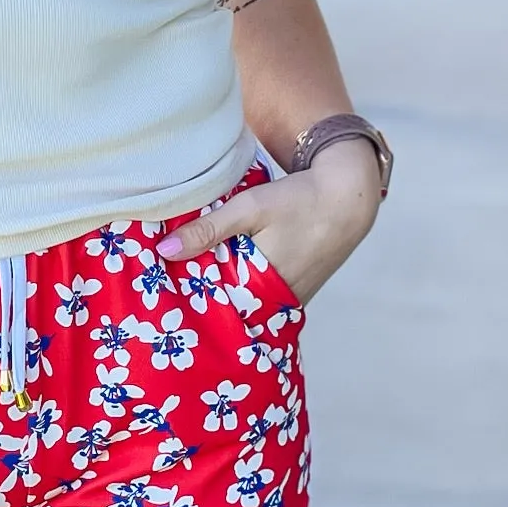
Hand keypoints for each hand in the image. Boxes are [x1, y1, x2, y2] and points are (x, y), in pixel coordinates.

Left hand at [161, 141, 381, 305]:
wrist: (347, 199)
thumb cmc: (299, 202)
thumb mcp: (250, 209)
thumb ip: (209, 230)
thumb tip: (165, 251)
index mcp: (262, 287)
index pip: (214, 306)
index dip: (187, 299)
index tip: (159, 291)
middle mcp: (277, 302)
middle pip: (229, 307)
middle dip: (203, 298)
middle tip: (167, 288)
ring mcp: (289, 299)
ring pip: (246, 302)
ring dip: (223, 291)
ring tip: (187, 280)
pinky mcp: (296, 290)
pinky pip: (262, 296)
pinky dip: (243, 286)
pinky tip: (224, 271)